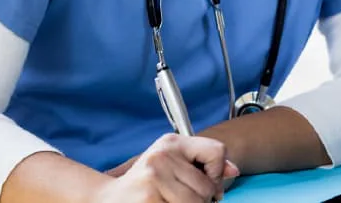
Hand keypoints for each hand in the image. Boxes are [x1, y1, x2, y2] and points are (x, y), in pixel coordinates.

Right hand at [106, 152, 239, 196]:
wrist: (107, 199)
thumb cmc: (144, 184)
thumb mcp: (172, 165)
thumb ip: (203, 165)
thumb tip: (233, 170)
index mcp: (170, 143)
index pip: (216, 151)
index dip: (216, 173)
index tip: (207, 182)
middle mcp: (162, 156)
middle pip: (207, 187)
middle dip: (202, 200)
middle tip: (181, 198)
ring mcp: (154, 178)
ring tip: (171, 202)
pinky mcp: (150, 199)